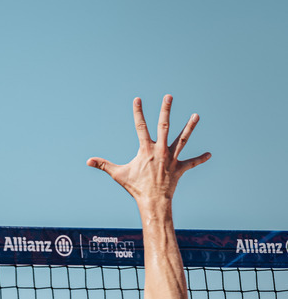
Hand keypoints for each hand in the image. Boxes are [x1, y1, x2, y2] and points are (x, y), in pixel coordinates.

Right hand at [87, 94, 210, 207]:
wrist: (153, 202)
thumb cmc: (135, 188)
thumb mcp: (118, 175)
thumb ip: (104, 165)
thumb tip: (88, 161)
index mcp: (146, 150)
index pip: (140, 126)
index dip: (138, 112)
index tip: (138, 99)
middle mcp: (161, 150)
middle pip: (164, 126)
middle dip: (166, 110)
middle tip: (169, 96)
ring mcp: (172, 159)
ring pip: (183, 139)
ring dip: (190, 127)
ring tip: (196, 116)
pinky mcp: (180, 169)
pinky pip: (192, 163)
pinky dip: (200, 159)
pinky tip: (209, 154)